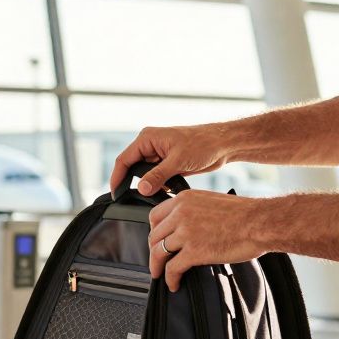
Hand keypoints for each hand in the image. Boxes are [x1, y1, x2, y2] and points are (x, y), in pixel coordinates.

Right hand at [109, 125, 231, 196]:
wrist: (222, 145)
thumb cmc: (202, 144)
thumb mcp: (178, 161)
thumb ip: (157, 176)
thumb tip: (140, 188)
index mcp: (148, 138)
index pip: (124, 159)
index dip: (117, 177)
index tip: (115, 193)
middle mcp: (150, 145)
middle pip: (131, 167)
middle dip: (132, 183)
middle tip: (130, 199)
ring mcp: (158, 155)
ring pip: (143, 174)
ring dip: (147, 185)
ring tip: (151, 196)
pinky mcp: (167, 163)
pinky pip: (155, 177)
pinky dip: (157, 186)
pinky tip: (164, 192)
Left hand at [149, 190, 266, 290]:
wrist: (260, 223)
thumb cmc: (245, 214)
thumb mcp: (211, 201)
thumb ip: (194, 210)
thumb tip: (186, 225)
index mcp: (184, 199)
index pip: (154, 216)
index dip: (153, 232)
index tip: (156, 242)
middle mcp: (181, 213)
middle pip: (154, 236)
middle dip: (152, 251)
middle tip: (156, 262)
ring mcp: (186, 232)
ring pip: (158, 252)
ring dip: (157, 267)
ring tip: (160, 275)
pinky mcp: (194, 251)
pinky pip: (172, 268)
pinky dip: (170, 279)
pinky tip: (174, 284)